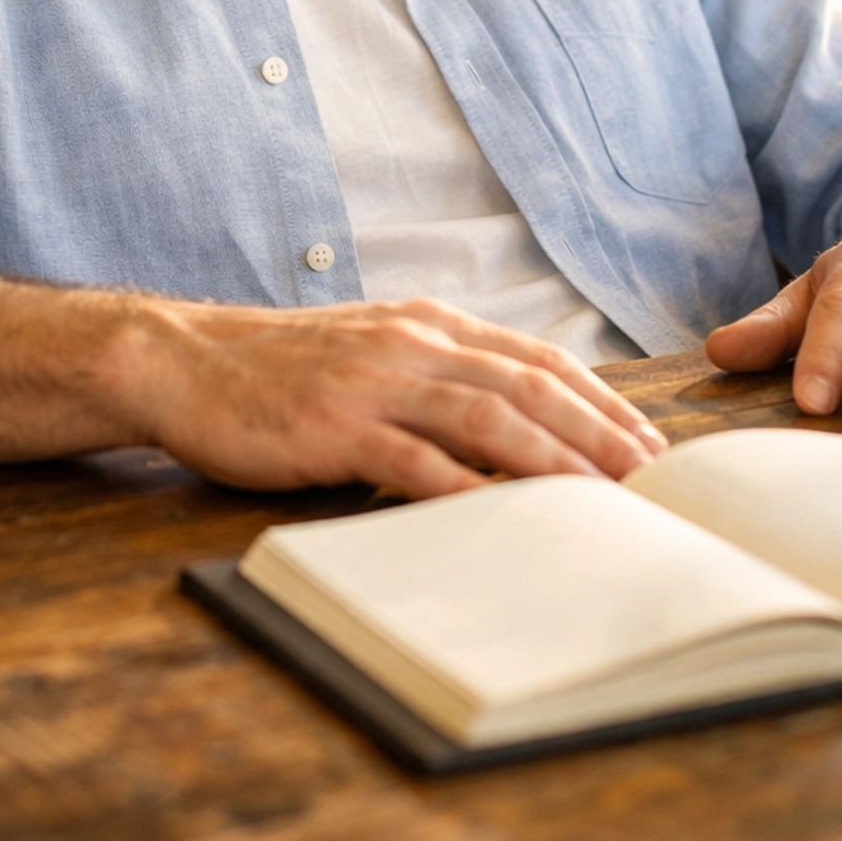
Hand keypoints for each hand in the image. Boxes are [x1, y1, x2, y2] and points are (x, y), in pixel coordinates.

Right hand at [115, 296, 667, 497]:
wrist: (184, 359)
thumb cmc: (281, 370)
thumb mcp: (372, 354)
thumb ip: (437, 377)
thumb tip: (513, 424)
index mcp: (428, 325)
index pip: (538, 360)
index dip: (603, 401)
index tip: (651, 442)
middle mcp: (412, 344)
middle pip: (530, 387)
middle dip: (602, 434)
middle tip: (657, 482)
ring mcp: (374, 382)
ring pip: (488, 418)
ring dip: (557, 460)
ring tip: (608, 500)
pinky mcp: (334, 424)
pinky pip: (415, 459)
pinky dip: (468, 488)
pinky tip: (508, 515)